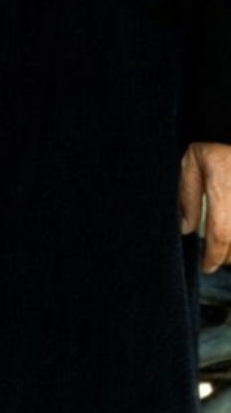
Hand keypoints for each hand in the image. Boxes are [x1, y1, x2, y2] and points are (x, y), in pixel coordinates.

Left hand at [180, 141, 230, 270]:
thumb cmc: (217, 146)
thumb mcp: (193, 163)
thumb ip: (187, 196)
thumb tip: (185, 228)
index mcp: (223, 191)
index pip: (222, 236)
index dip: (214, 257)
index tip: (206, 266)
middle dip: (227, 256)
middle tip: (214, 257)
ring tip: (224, 249)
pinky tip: (230, 240)